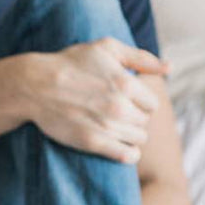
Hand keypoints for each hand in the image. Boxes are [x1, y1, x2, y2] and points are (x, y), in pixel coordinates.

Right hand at [21, 37, 167, 163]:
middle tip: (115, 112)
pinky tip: (119, 145)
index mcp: (125, 83)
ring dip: (129, 134)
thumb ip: (141, 57)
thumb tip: (170, 68)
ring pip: (138, 139)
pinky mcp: (93, 142)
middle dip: (134, 117)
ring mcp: (106, 125)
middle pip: (145, 122)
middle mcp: (119, 106)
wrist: (34, 86)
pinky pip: (127, 156)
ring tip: (112, 125)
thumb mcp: (106, 48)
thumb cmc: (70, 63)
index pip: (152, 104)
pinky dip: (128, 153)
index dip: (139, 102)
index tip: (124, 100)